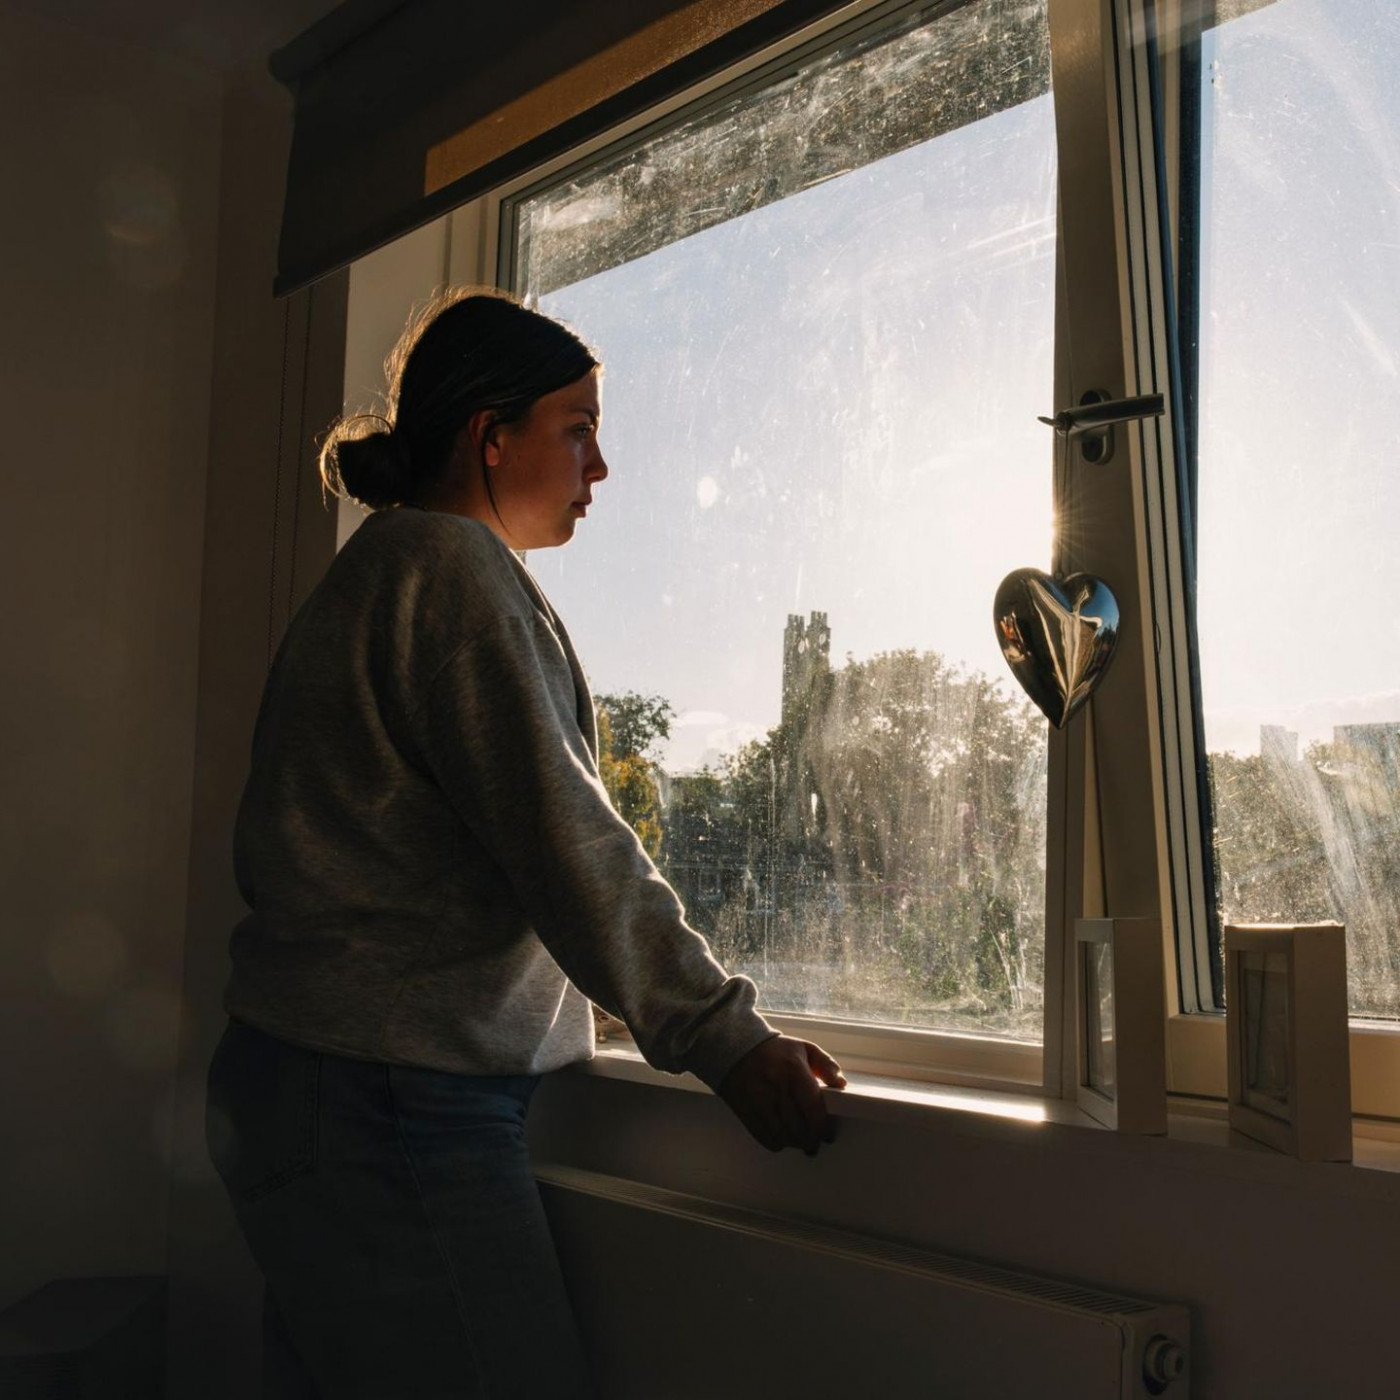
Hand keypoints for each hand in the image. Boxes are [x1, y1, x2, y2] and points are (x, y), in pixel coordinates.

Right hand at [717, 1035, 846, 1154]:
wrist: (735, 1047)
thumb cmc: (774, 1050)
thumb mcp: (804, 1048)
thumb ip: (826, 1065)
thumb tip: (841, 1084)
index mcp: (794, 1071)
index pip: (813, 1109)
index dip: (822, 1127)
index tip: (827, 1134)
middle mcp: (777, 1088)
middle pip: (799, 1127)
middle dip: (811, 1139)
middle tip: (815, 1141)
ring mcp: (760, 1102)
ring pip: (783, 1136)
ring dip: (795, 1143)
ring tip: (801, 1141)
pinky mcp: (746, 1111)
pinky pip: (765, 1137)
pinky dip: (777, 1143)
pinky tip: (783, 1138)